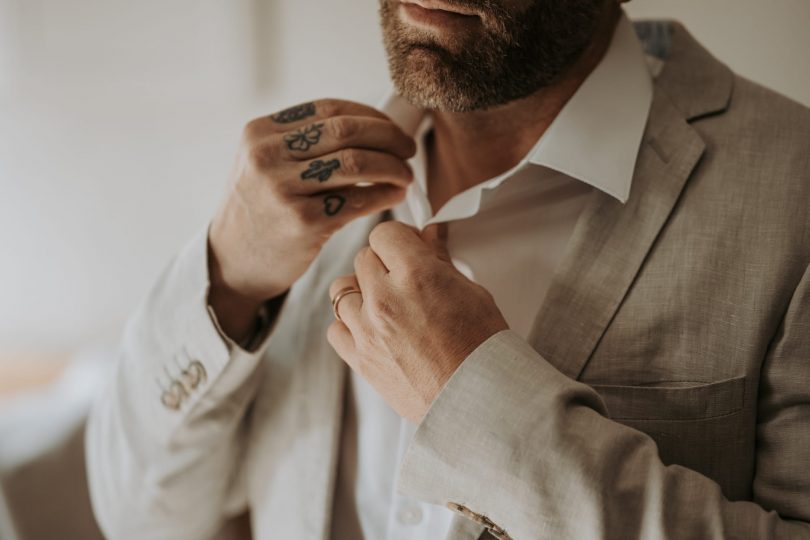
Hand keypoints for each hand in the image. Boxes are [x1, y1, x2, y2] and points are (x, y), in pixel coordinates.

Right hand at [207, 100, 415, 339]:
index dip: (371, 116)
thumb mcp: (263, 163)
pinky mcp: (302, 223)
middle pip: (346, 131)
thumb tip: (371, 128)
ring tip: (406, 174)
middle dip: (388, 137)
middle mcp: (267, 156)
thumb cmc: (259, 211)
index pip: (330, 110)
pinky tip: (395, 195)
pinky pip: (356, 200)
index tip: (392, 128)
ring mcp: (283, 189)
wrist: (231, 262)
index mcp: (260, 132)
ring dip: (392, 166)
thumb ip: (303, 143)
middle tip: (408, 149)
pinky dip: (384, 194)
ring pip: (356, 163)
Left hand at [326, 221, 508, 422]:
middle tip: (405, 278)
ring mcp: (368, 331)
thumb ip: (441, 260)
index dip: (399, 239)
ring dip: (361, 291)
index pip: (385, 233)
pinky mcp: (360, 360)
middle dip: (384, 263)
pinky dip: (350, 326)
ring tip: (386, 303)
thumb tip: (430, 234)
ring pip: (341, 289)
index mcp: (417, 276)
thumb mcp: (472, 293)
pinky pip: (336, 329)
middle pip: (363, 258)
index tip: (409, 248)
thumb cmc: (483, 351)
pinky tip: (373, 329)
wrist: (477, 402)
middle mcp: (385, 299)